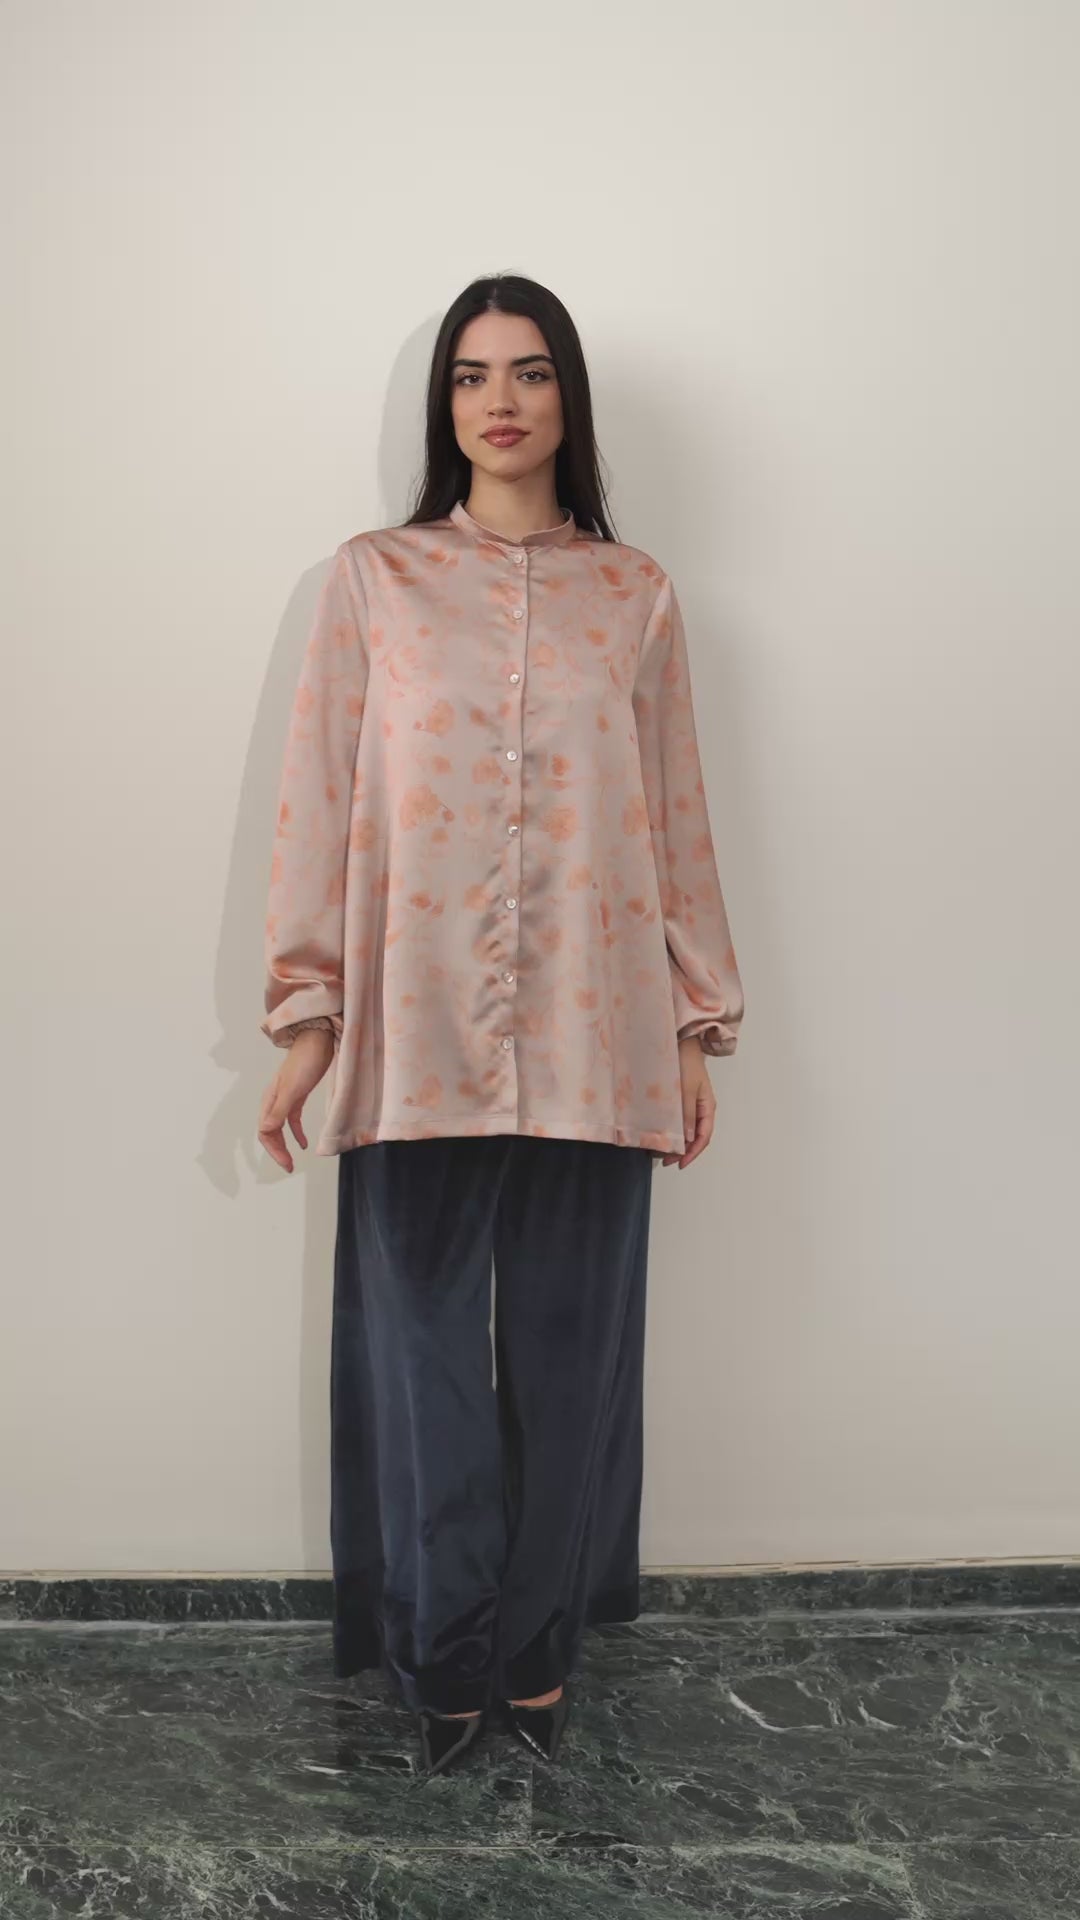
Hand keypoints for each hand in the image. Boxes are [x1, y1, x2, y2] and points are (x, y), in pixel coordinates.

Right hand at [257, 1028, 335, 1171]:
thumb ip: (280, 1110)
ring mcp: (286, 1097)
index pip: (265, 1132)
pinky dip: (296, 1132)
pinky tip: (304, 1143)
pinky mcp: (298, 1094)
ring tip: (292, 1160)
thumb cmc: (305, 1062)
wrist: (317, 1039)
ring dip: (284, 1144)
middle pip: (270, 1132)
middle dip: (277, 1151)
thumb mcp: (293, 1089)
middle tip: (289, 1167)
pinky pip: (292, 1119)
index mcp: (270, 1100)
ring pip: (280, 1127)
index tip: (287, 1163)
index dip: (274, 1150)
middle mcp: (274, 1100)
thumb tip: (266, 1131)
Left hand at [660, 1035, 715, 1169]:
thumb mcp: (686, 1091)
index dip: (693, 1152)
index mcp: (708, 1107)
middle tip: (666, 1160)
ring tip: (662, 1151)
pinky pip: (680, 1121)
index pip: (704, 1137)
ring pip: (688, 1130)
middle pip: (696, 1137)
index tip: (680, 1163)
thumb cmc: (685, 1063)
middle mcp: (702, 1109)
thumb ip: (686, 1115)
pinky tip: (662, 1134)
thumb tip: (688, 1139)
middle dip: (683, 1151)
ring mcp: (692, 1105)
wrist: (680, 1043)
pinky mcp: (682, 1100)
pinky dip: (673, 1130)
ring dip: (677, 1142)